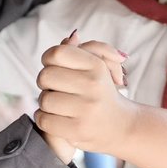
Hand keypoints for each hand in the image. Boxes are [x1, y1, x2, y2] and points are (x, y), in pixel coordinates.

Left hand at [34, 31, 133, 152]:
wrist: (123, 126)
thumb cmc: (103, 93)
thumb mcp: (98, 66)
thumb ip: (80, 50)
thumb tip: (72, 37)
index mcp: (96, 66)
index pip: (57, 53)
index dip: (48, 60)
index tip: (55, 69)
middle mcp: (93, 85)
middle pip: (45, 76)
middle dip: (46, 83)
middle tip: (57, 89)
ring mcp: (86, 109)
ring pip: (43, 100)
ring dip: (46, 103)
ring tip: (60, 105)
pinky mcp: (78, 130)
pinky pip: (44, 120)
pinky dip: (45, 119)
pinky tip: (57, 118)